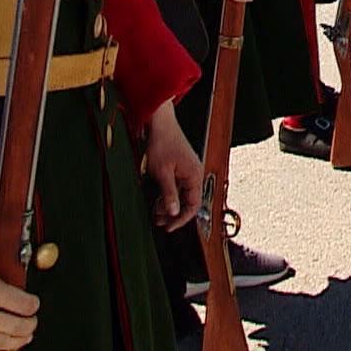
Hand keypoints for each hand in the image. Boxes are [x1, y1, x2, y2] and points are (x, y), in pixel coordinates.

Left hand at [143, 101, 202, 231]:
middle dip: (173, 213)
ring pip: (182, 196)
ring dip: (169, 205)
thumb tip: (174, 213)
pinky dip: (168, 195)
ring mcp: (188, 171)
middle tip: (158, 221)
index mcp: (195, 176)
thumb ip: (170, 194)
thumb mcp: (162, 173)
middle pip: (188, 202)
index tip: (168, 227)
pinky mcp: (181, 169)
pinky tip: (158, 200)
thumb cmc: (162, 144)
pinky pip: (178, 187)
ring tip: (155, 213)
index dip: (181, 219)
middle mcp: (195, 175)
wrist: (160, 124)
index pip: (193, 205)